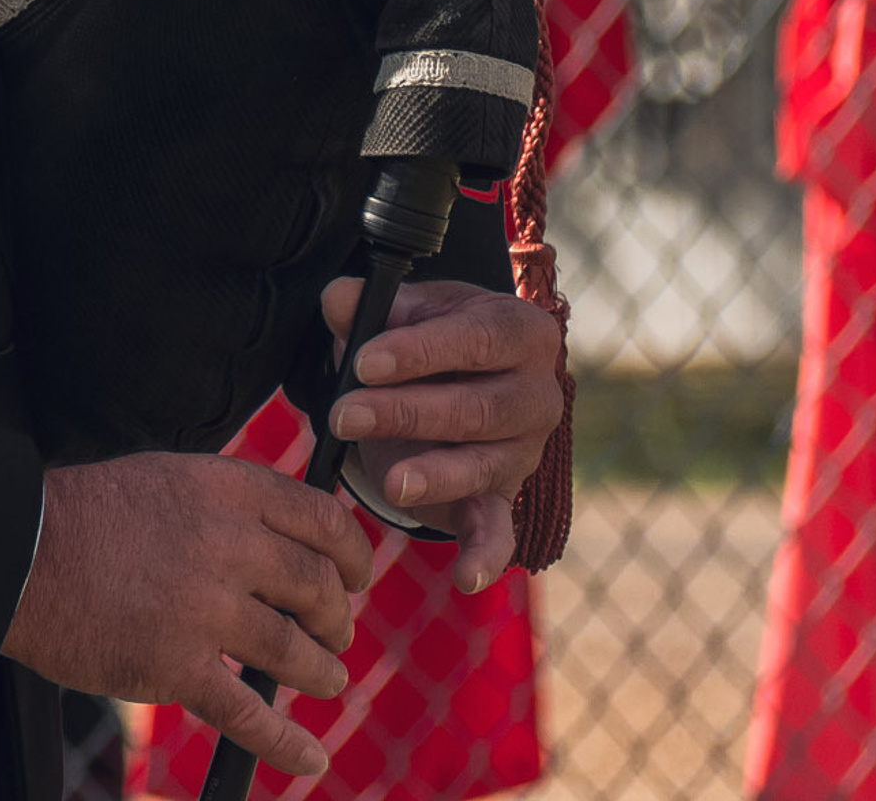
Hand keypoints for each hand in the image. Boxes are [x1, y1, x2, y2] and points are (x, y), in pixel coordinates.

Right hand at [1, 451, 370, 777]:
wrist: (20, 552)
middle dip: (338, 616)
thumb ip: (226, 505)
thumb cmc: (86, 516)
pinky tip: (310, 755)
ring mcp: (202, 607)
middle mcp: (224, 542)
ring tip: (328, 679)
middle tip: (338, 632)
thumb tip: (283, 541)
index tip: (358, 575)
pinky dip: (286, 741)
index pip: (319, 518)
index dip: (353, 553)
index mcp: (223, 489)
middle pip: (317, 585)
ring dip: (321, 671)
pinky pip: (248, 712)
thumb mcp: (167, 479)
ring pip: (293, 650)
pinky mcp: (175, 665)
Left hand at [320, 277, 563, 590]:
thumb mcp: (405, 312)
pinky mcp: (504, 499)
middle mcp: (537, 394)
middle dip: (406, 413)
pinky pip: (499, 531)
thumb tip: (338, 297)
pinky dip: (485, 556)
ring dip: (432, 475)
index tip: (363, 362)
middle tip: (345, 416)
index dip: (419, 352)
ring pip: (480, 465)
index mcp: (521, 331)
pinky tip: (466, 578)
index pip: (476, 339)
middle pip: (477, 408)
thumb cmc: (429, 337)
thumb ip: (371, 305)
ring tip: (389, 482)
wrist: (456, 377)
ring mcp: (525, 452)